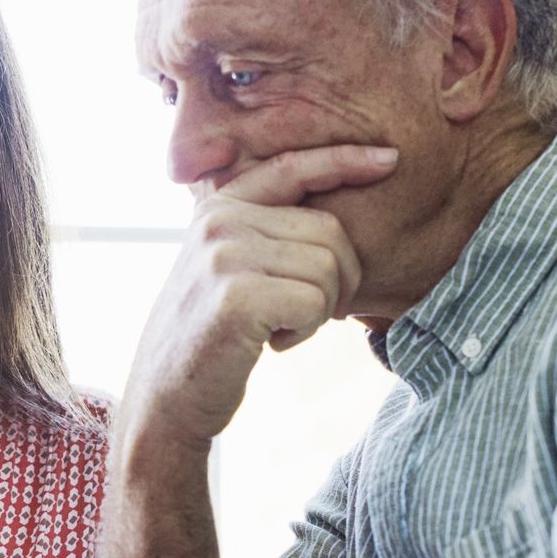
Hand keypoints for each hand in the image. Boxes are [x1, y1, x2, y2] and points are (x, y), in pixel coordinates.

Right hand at [123, 144, 392, 450]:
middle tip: (308, 314)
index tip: (390, 159)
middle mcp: (218, 221)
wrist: (166, 397)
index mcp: (218, 206)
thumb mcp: (226, 268)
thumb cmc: (210, 337)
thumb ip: (263, 232)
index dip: (345, 160)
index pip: (293, 168)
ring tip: (280, 328)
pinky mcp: (236, 296)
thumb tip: (340, 222)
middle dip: (340, 280)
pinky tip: (273, 343)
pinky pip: (314, 303)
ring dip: (321, 310)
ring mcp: (224, 255)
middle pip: (329, 231)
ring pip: (328, 268)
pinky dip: (307, 331)